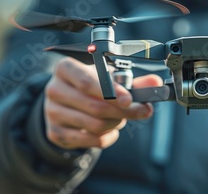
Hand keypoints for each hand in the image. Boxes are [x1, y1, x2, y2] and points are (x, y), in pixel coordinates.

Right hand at [44, 57, 161, 149]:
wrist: (67, 102)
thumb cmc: (91, 86)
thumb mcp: (109, 78)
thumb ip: (134, 81)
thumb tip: (156, 83)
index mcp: (65, 69)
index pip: (87, 81)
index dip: (111, 91)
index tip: (129, 99)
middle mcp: (54, 89)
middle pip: (94, 106)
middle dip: (122, 111)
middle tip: (138, 111)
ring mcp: (52, 113)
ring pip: (94, 125)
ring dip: (116, 123)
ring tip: (121, 117)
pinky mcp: (55, 133)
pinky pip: (91, 140)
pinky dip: (108, 137)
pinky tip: (111, 130)